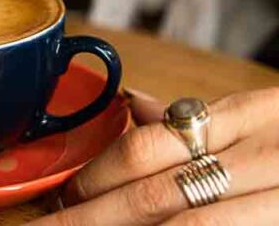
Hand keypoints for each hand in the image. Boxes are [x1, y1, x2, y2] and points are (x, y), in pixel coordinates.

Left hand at [31, 87, 278, 224]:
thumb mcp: (258, 115)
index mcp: (242, 116)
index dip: (93, 177)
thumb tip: (132, 102)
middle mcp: (257, 157)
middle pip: (150, 194)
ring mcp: (275, 200)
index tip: (60, 196)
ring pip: (183, 224)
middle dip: (89, 218)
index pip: (144, 146)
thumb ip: (197, 118)